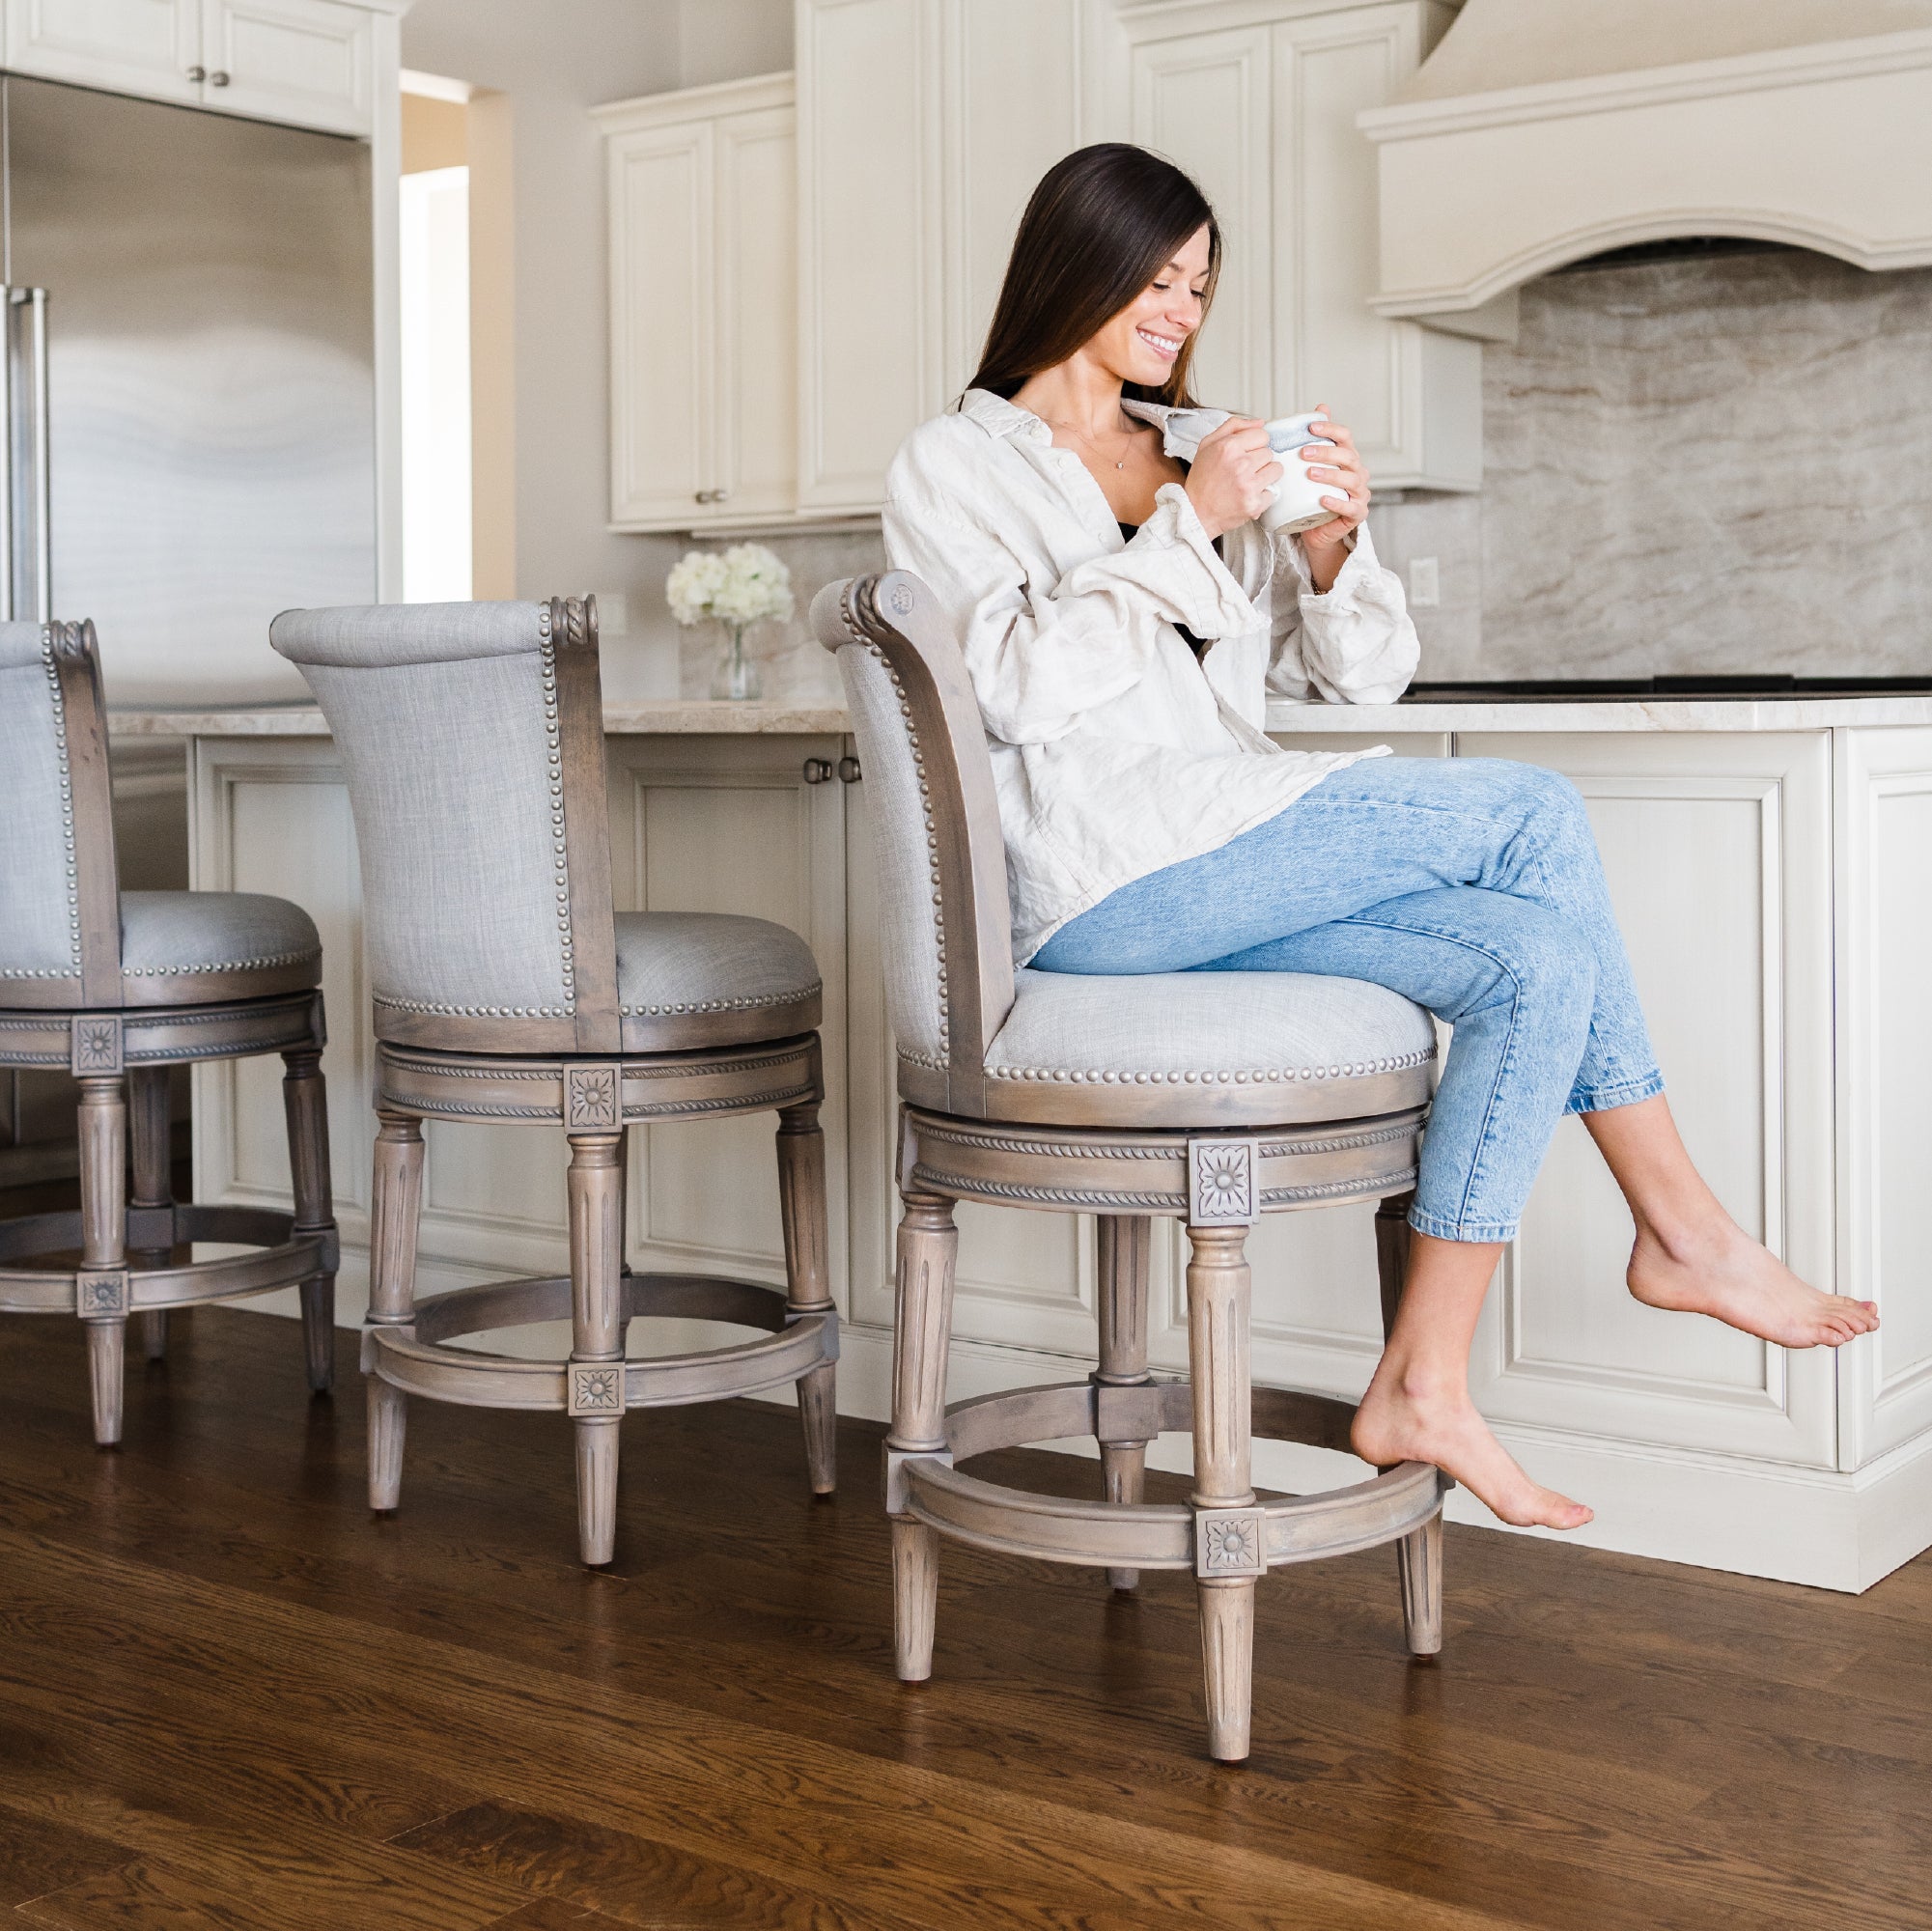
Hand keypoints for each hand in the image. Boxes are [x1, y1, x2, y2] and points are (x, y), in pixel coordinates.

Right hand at [1184, 415, 1281, 539]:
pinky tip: (1247, 496)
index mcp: (1229, 447)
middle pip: (1269, 453)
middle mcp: (1240, 464)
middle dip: (1258, 460)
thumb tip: (1260, 422)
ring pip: (1276, 470)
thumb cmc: (1201, 480)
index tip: (1246, 453)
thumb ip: (1233, 426)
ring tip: (1248, 482)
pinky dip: (1262, 496)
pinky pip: (1272, 493)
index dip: (1254, 444)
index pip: (1262, 435)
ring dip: (1265, 476)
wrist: (1195, 513)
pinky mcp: (1254, 504)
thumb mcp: (1208, 445)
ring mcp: (1249, 485)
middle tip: (1242, 471)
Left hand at [1297, 406, 1371, 592]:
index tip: (1311, 427)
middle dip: (1326, 452)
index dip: (1330, 429)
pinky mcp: (1357, 512)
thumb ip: (1313, 441)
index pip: (1344, 436)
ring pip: (1351, 479)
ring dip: (1331, 474)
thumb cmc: (1313, 496)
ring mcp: (1360, 493)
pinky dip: (1337, 502)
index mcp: (1347, 457)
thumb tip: (1318, 408)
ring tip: (1310, 473)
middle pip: (1348, 456)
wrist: (1316, 529)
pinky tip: (1322, 499)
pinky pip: (1350, 507)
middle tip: (1303, 453)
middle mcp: (1357, 472)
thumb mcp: (1309, 467)